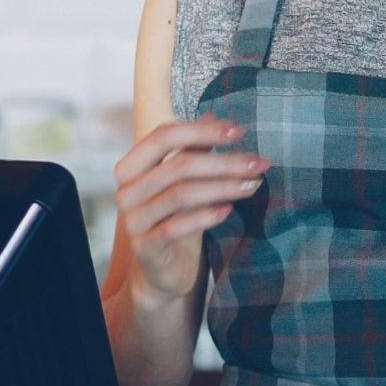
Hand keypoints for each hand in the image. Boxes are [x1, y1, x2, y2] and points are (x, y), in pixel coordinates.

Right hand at [112, 117, 268, 301]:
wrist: (164, 270)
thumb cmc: (176, 217)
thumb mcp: (186, 181)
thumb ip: (195, 149)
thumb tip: (215, 115)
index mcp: (132, 167)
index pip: (163, 136)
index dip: (202, 130)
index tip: (239, 131)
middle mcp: (127, 191)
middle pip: (177, 165)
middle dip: (223, 162)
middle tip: (258, 163)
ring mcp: (133, 220)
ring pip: (180, 194)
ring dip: (222, 187)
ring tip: (253, 185)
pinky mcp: (145, 247)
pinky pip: (175, 227)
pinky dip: (204, 216)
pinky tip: (228, 210)